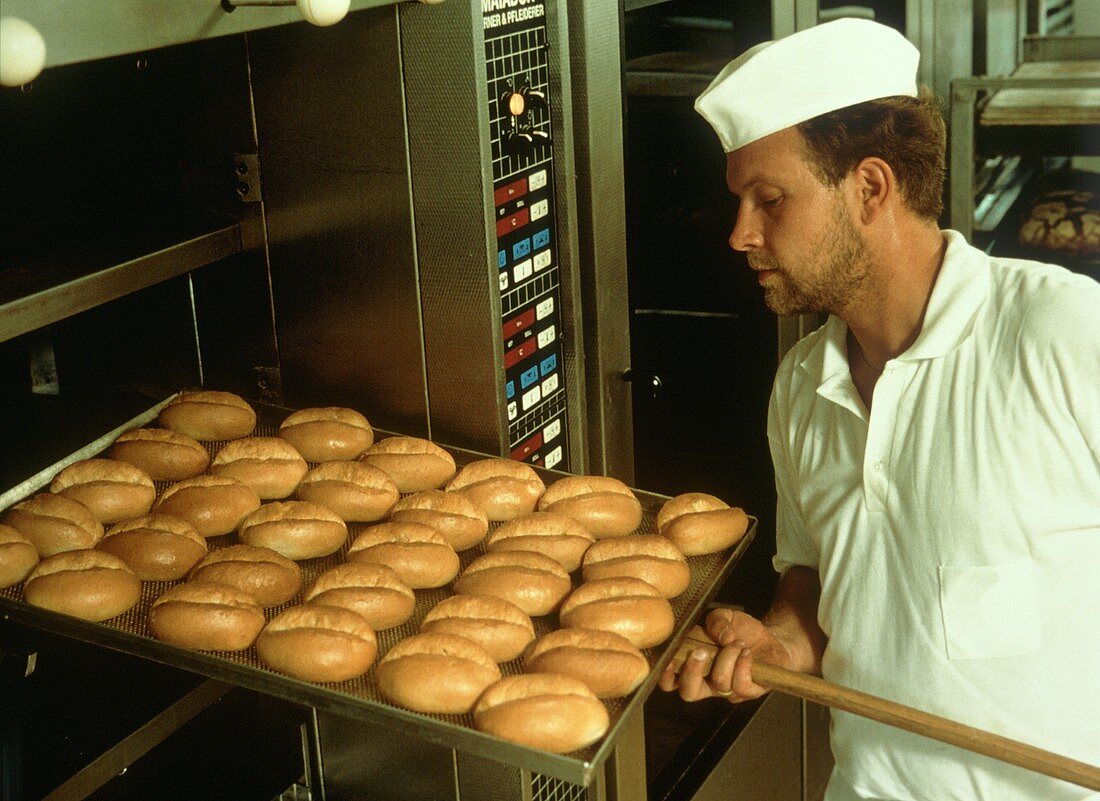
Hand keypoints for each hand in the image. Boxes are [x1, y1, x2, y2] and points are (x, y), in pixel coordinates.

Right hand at [659, 608, 792, 703]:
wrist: (771, 638)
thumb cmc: (742, 630)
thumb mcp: (725, 617)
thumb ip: (715, 620)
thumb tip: (719, 636)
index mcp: (695, 667)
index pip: (671, 682)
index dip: (665, 675)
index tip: (670, 659)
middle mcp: (709, 683)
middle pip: (689, 693)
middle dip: (693, 671)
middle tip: (703, 651)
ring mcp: (729, 691)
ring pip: (720, 683)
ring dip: (728, 656)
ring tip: (737, 642)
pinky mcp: (750, 692)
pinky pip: (741, 685)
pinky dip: (743, 663)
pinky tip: (747, 652)